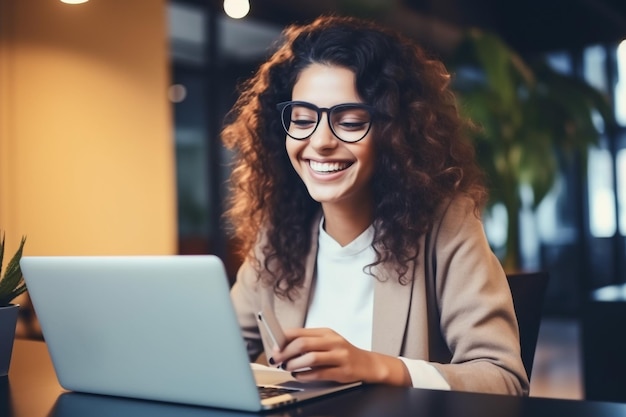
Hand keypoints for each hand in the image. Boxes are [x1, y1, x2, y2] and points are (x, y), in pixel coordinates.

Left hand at [270, 327, 410, 385]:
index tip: (274, 346)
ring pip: (311, 357)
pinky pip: (319, 373)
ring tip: (287, 368)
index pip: (300, 332)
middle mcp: (333, 341)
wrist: (367, 364)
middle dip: (286, 352)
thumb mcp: (326, 342)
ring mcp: (339, 356)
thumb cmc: (342, 353)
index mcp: (326, 332)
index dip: (284, 339)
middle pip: (303, 343)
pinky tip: (299, 376)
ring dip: (294, 364)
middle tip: (276, 359)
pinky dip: (305, 375)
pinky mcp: (342, 371)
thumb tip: (282, 345)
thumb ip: (308, 341)